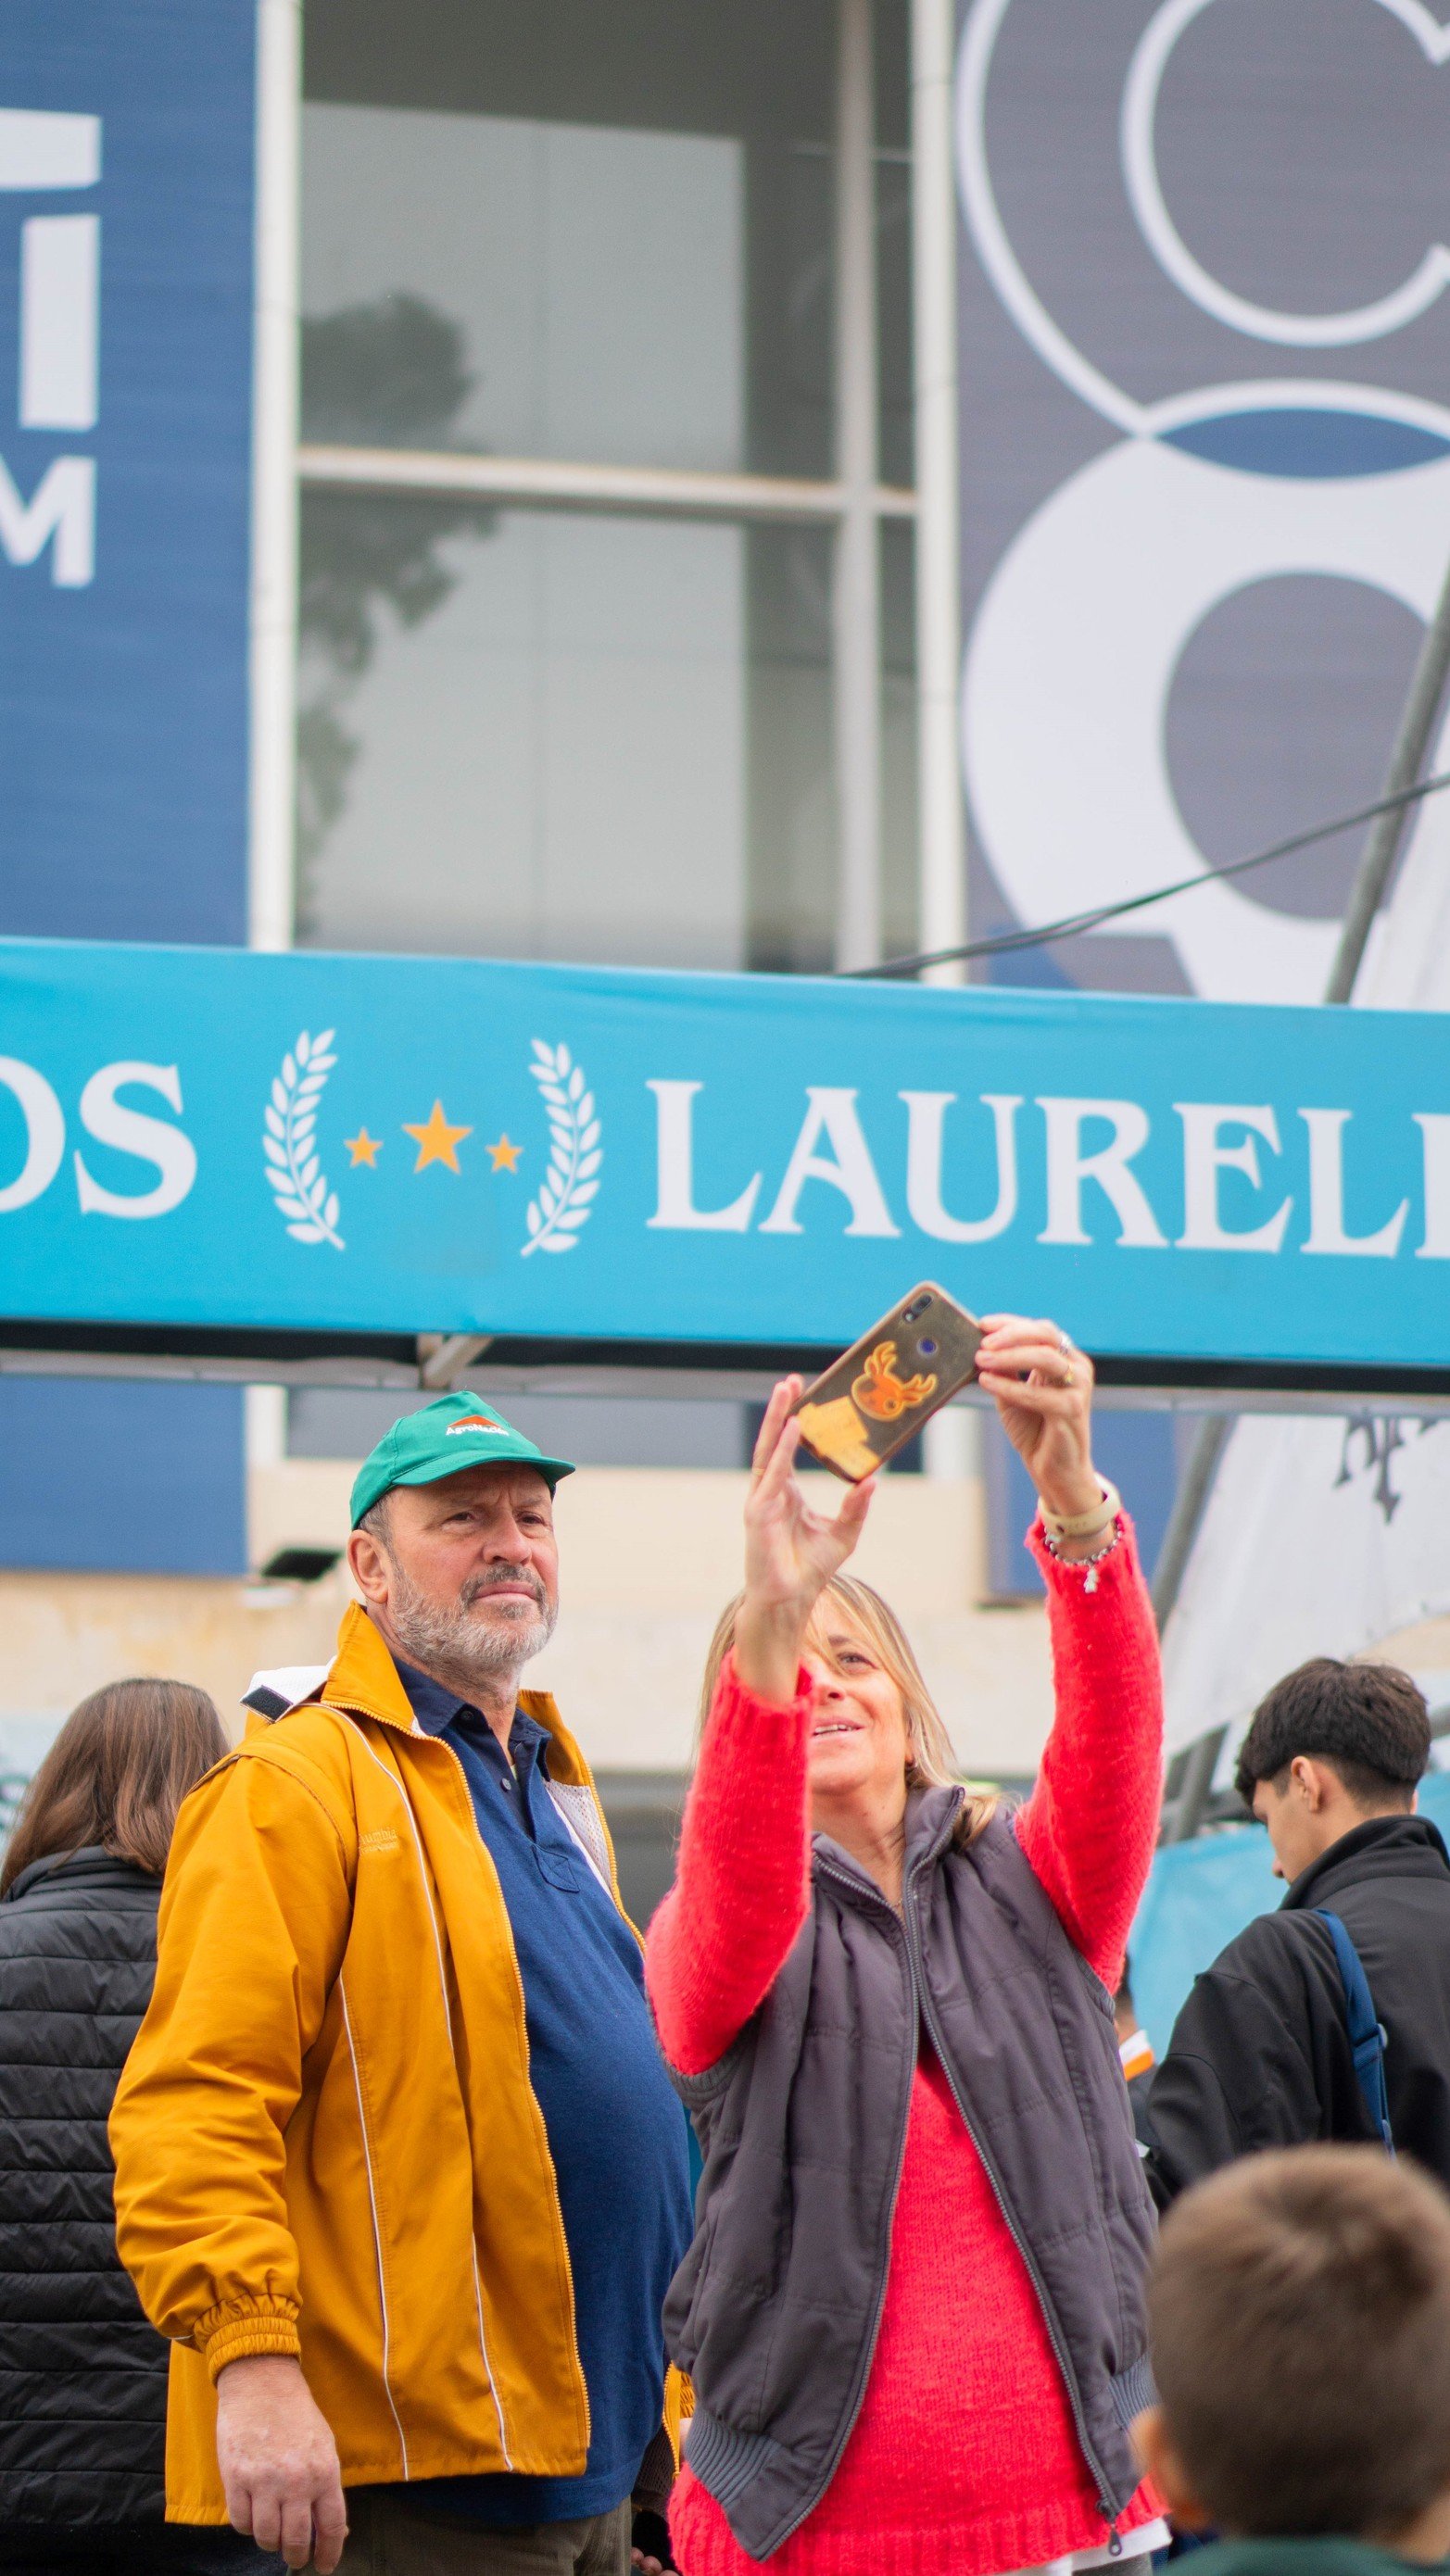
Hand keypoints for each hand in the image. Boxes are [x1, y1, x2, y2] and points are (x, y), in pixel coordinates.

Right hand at [215, 2354, 347, 2573]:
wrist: (261, 2381)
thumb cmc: (296, 2414)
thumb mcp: (324, 2446)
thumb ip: (326, 2487)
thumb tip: (332, 2529)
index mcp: (324, 2471)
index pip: (332, 2527)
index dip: (329, 2554)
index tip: (324, 2567)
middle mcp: (295, 2480)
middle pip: (296, 2540)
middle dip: (296, 2556)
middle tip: (295, 2557)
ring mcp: (263, 2480)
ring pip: (266, 2537)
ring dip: (270, 2542)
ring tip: (272, 2533)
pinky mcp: (236, 2477)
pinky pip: (240, 2522)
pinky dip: (246, 2526)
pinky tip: (252, 2514)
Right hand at [734, 1378, 874, 1704]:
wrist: (790, 1600)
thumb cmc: (811, 1568)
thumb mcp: (844, 1532)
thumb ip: (856, 1506)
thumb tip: (873, 1479)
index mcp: (785, 1492)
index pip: (786, 1449)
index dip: (792, 1421)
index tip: (803, 1393)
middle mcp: (770, 1491)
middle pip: (772, 1441)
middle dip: (779, 1409)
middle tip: (790, 1379)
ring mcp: (761, 1500)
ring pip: (767, 1450)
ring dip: (776, 1419)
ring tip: (787, 1391)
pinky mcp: (758, 1513)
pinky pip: (772, 1474)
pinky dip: (781, 1450)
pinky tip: (791, 1428)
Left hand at [976, 1315, 1102, 1537]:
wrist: (1053, 1470)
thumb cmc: (1034, 1429)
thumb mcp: (1013, 1393)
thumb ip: (1003, 1370)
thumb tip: (981, 1347)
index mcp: (1065, 1359)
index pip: (1040, 1329)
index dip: (1011, 1323)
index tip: (983, 1324)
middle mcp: (1077, 1368)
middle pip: (1046, 1335)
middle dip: (1011, 1335)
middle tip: (983, 1344)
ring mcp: (1078, 1388)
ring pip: (1045, 1358)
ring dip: (1009, 1357)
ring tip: (981, 1361)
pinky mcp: (1072, 1411)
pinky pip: (1037, 1393)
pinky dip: (1009, 1386)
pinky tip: (988, 1383)